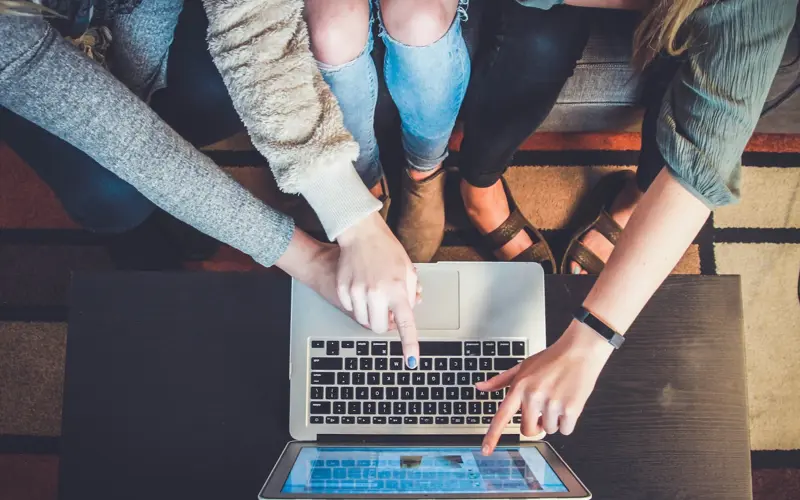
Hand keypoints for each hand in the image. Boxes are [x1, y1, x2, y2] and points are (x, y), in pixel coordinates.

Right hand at [336, 212, 419, 367]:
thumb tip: (409, 311)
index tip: (411, 361)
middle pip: (378, 328)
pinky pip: (350, 308)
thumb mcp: (408, 270)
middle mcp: (377, 293)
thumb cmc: (386, 249)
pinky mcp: (343, 289)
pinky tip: (361, 287)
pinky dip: (357, 304)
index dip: (409, 345)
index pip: (406, 324)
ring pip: (363, 320)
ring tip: (374, 294)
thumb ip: (410, 294)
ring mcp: (357, 292)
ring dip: (370, 314)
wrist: (360, 233)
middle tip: (386, 309)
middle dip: (383, 323)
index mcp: (397, 289)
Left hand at [477, 321, 613, 453]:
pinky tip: (569, 402)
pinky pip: (565, 430)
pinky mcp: (570, 409)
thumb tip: (480, 387)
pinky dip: (568, 422)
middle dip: (536, 425)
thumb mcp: (522, 366)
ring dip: (554, 420)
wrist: (579, 351)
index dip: (492, 435)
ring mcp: (551, 403)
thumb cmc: (551, 358)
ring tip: (558, 398)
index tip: (485, 450)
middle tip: (543, 409)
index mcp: (519, 387)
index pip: (502, 416)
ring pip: (549, 430)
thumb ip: (500, 380)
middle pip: (528, 430)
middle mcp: (533, 396)